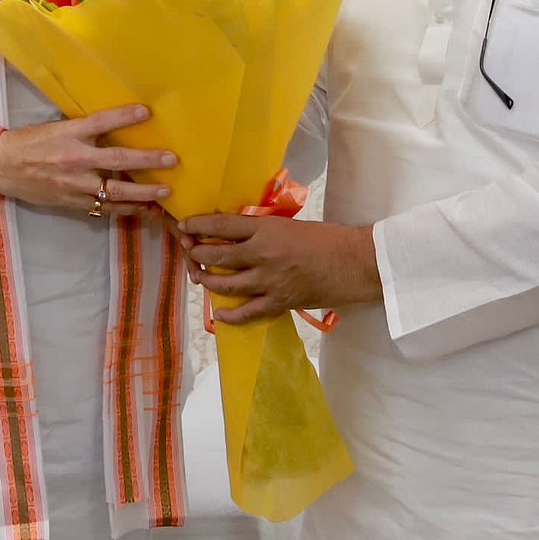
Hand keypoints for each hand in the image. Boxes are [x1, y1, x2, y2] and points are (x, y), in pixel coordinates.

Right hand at [0, 104, 174, 215]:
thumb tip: (116, 125)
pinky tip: (145, 210)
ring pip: (114, 191)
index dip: (124, 116)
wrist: (3, 167)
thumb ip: (84, 128)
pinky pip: (105, 208)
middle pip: (116, 159)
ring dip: (143, 193)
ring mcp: (75, 184)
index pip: (101, 122)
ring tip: (165, 193)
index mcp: (69, 134)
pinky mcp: (73, 202)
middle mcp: (75, 159)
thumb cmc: (31, 142)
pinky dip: (126, 209)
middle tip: (171, 160)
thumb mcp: (57, 126)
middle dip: (146, 160)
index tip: (147, 112)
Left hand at [177, 214, 382, 324]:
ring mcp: (269, 281)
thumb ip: (262, 230)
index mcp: (266, 229)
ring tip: (198, 276)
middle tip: (188, 250)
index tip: (185, 226)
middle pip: (217, 255)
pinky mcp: (278, 303)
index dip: (199, 225)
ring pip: (225, 284)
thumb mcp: (288, 225)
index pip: (222, 225)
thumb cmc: (325, 238)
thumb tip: (235, 235)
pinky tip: (218, 312)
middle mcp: (262, 254)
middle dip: (196, 253)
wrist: (353, 262)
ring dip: (206, 280)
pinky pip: (246, 312)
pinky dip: (229, 314)